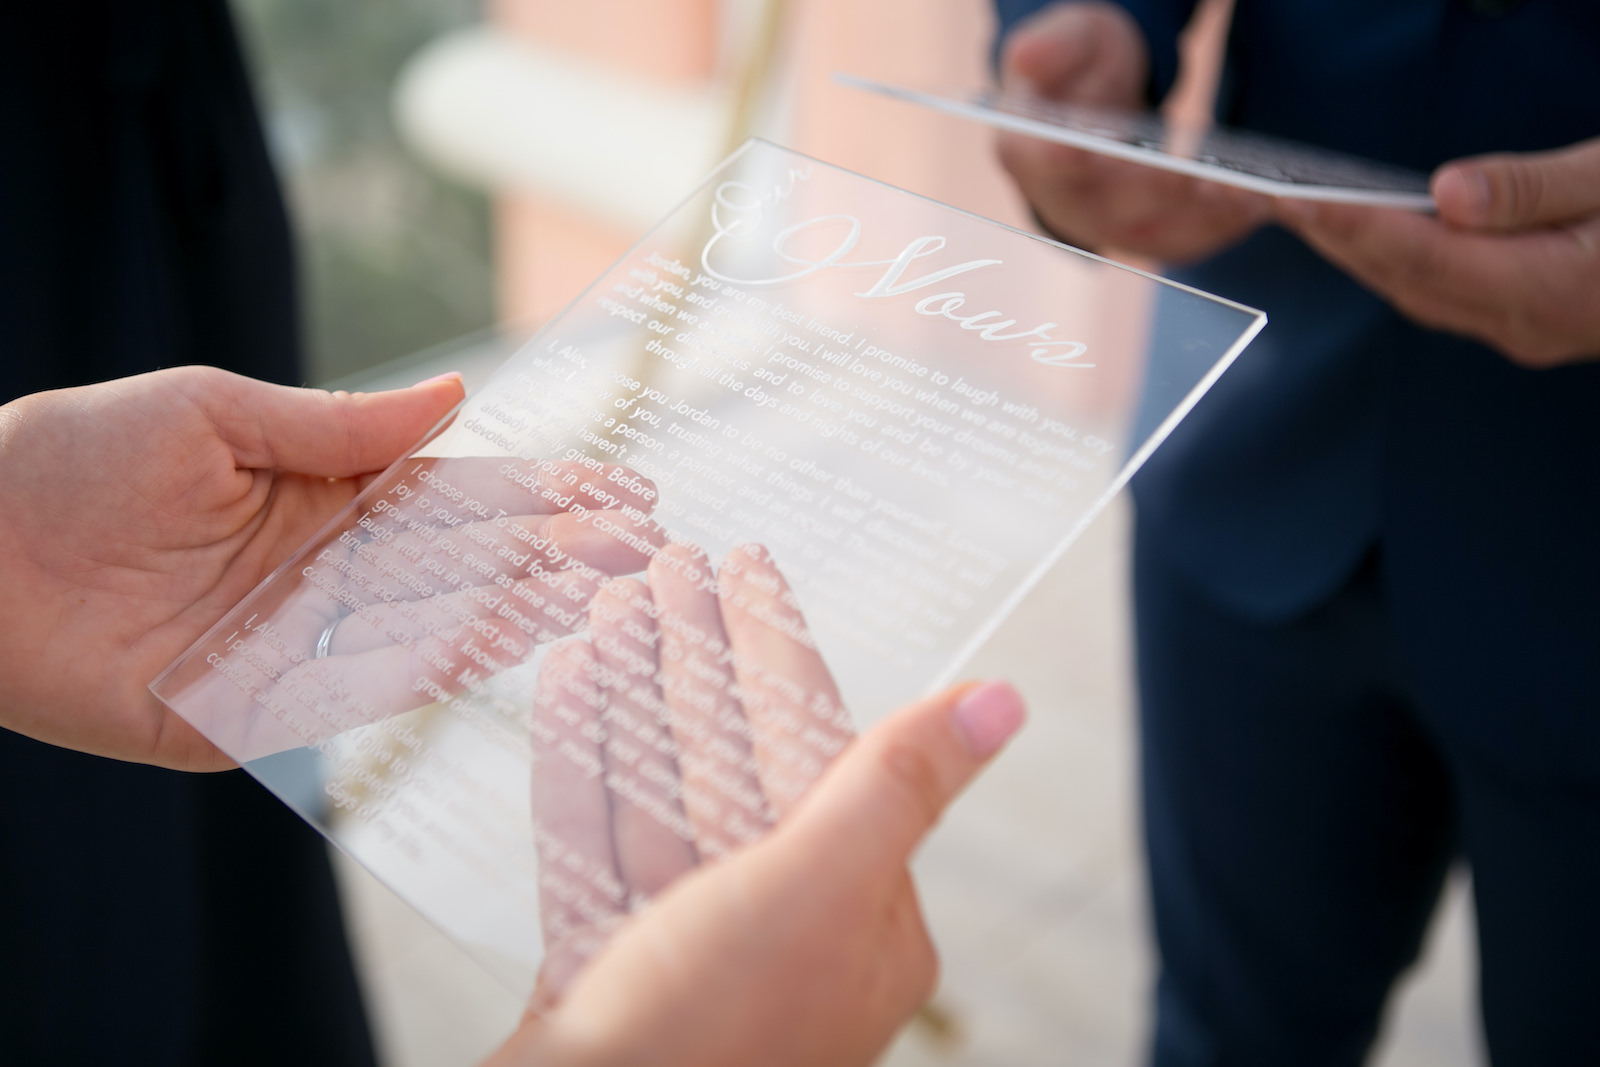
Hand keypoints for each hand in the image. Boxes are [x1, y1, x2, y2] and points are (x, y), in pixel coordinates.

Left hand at [0, 367, 654, 770]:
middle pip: (460, 565)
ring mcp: (297, 643)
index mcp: (320, 495)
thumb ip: (337, 425)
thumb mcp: (209, 413)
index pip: (453, 496)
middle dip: (551, 552)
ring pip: (427, 627)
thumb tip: (455, 396)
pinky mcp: (257, 710)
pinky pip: (358, 688)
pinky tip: (504, 634)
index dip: (537, 492)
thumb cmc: (66, 461)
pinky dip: (432, 663)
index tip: (617, 486)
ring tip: (594, 588)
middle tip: (639, 545)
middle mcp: (324, 572)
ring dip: (515, 608)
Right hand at [527, 542, 850, 998]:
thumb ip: (895, 787)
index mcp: (858, 922)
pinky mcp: (611, 972)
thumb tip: (1003, 703)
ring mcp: (689, 958)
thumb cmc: (700, 1042)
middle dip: (698, 660)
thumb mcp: (812, 891)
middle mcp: (783, 938)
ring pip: (661, 794)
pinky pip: (601, 846)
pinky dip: (584, 771)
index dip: (777, 647)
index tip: (749, 565)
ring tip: (613, 611)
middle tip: (668, 565)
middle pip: (733, 762)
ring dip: (636, 700)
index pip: (821, 749)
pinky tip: (570, 691)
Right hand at [995, 1, 1270, 262]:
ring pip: (1155, 235)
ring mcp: (1108, 227)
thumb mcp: (1067, 40)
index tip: (1081, 150)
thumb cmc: (1076, 69)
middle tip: (1202, 178)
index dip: (1059, 160)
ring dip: (1204, 221)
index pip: (1044, 163)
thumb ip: (1052, 47)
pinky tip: (1261, 205)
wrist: (1093, 110)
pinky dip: (1224, 228)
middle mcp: (1065, 203)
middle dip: (1159, 195)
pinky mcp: (1149, 236)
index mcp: (1029, 154)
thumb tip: (1027, 56)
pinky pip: (1187, 242)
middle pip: (1110, 209)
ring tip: (1251, 196)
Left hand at [1273, 136, 1599, 366]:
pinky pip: (1436, 296)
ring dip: (1355, 253)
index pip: (1424, 258)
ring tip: (1300, 210)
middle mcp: (1523, 324)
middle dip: (1333, 238)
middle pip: (1405, 279)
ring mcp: (1521, 330)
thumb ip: (1531, 190)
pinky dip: (1392, 264)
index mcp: (1547, 291)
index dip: (1356, 227)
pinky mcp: (1521, 322)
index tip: (1299, 201)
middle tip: (1271, 197)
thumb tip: (1448, 195)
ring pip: (1414, 293)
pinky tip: (1366, 235)